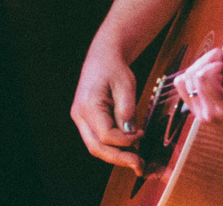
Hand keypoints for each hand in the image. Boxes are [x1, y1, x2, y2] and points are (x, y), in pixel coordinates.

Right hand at [71, 49, 144, 172]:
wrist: (103, 57)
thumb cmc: (114, 68)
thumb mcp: (125, 85)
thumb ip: (127, 110)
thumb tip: (130, 134)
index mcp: (87, 105)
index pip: (106, 135)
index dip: (126, 140)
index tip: (142, 134)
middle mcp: (79, 115)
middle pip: (96, 147)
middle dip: (119, 158)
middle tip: (139, 165)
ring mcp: (80, 119)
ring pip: (96, 147)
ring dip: (116, 155)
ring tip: (136, 160)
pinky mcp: (86, 121)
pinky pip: (98, 140)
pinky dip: (113, 147)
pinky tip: (128, 148)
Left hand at [173, 36, 222, 138]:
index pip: (204, 75)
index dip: (218, 63)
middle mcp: (208, 114)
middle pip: (192, 73)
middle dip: (210, 62)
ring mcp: (201, 116)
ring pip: (184, 79)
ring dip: (202, 68)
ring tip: (222, 71)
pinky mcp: (198, 113)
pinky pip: (185, 87)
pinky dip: (196, 77)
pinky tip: (214, 77)